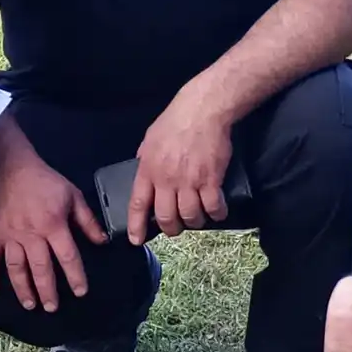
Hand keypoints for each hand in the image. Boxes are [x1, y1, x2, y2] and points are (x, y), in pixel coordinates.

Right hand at [0, 150, 107, 312]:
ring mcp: (10, 235)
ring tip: (29, 304)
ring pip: (16, 268)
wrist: (9, 166)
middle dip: (47, 291)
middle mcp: (31, 234)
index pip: (67, 257)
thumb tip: (102, 242)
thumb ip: (87, 220)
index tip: (81, 292)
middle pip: (41, 268)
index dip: (76, 277)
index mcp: (53, 225)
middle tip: (52, 307)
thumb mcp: (72, 195)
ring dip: (23, 289)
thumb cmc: (44, 180)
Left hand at [127, 89, 232, 244]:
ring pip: (190, 217)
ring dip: (194, 222)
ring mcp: (189, 181)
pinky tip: (216, 211)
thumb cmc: (174, 122)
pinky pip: (213, 208)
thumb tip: (144, 174)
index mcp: (147, 169)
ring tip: (197, 217)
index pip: (138, 203)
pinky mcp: (211, 180)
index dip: (136, 225)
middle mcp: (166, 179)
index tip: (134, 240)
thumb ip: (145, 160)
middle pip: (166, 217)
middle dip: (171, 229)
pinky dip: (216, 214)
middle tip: (176, 227)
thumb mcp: (150, 140)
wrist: (201, 111)